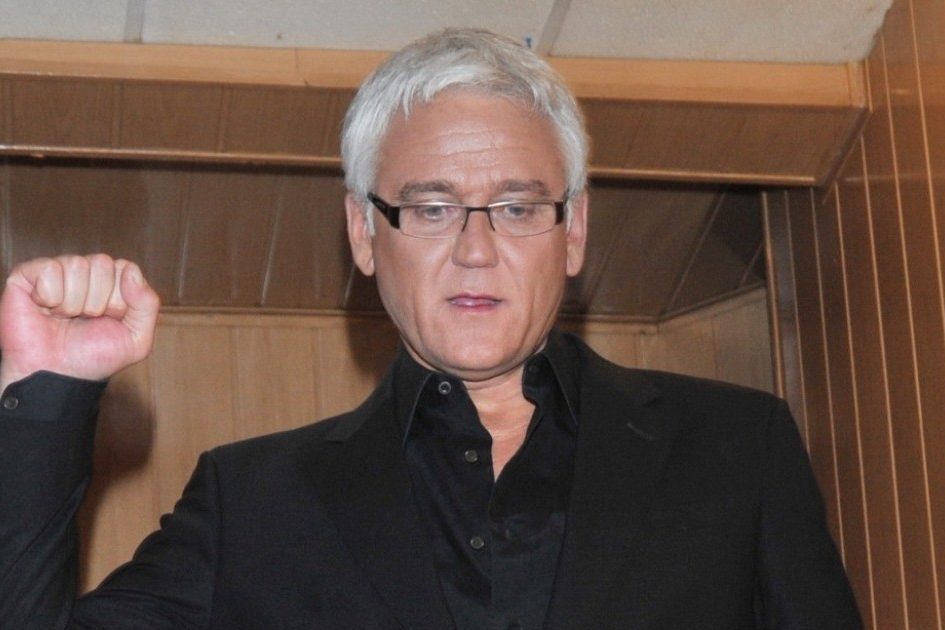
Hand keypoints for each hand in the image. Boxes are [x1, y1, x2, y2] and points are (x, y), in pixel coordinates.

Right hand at [0, 254, 159, 390]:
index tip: (108, 319)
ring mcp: (56, 272)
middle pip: (102, 263)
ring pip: (76, 265)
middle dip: (97, 300)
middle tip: (84, 320)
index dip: (119, 299)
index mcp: (112, 282)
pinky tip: (45, 309)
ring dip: (73, 302)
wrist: (57, 376)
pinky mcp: (27, 276)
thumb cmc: (93, 357)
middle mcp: (85, 272)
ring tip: (64, 317)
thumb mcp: (136, 339)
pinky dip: (49, 296)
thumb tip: (131, 271)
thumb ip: (147, 304)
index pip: (126, 268)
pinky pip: (48, 269)